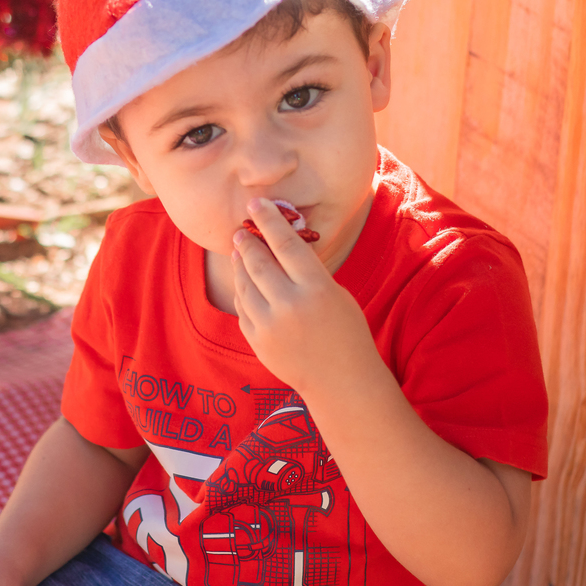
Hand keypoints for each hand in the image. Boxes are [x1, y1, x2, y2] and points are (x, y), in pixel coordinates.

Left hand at [231, 198, 376, 391]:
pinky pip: (242, 307)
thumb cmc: (346, 332)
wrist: (341, 382)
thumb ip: (308, 272)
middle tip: (241, 229)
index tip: (256, 203)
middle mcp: (290, 306)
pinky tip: (244, 281)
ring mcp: (270, 326)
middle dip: (248, 241)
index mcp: (316, 289)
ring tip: (239, 250)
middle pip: (259, 261)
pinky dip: (242, 290)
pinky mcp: (257, 341)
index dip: (269, 220)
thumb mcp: (336, 294)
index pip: (285, 244)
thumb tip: (278, 245)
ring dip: (240, 263)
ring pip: (244, 284)